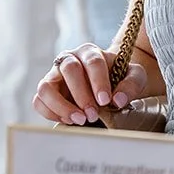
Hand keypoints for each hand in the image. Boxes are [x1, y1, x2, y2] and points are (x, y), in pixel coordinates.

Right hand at [32, 44, 148, 125]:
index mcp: (90, 52)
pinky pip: (38, 102)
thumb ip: (132, 84)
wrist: (109, 84)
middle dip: (81, 94)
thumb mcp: (135, 77)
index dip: (98, 81)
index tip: (106, 101)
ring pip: (46, 86)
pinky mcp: (46, 92)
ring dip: (61, 105)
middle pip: (69, 70)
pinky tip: (69, 121)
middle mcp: (69, 59)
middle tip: (93, 114)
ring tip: (79, 120)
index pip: (92, 62)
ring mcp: (54, 75)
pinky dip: (50, 113)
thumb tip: (118, 100)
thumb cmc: (121, 78)